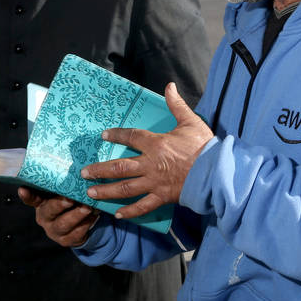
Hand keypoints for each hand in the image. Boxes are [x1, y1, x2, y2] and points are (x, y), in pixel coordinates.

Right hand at [18, 187, 99, 247]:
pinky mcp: (66, 240)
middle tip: (70, 198)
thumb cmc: (70, 203)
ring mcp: (54, 230)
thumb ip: (65, 184)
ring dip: (77, 215)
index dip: (26, 195)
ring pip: (64, 223)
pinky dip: (87, 223)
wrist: (79, 225)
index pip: (31, 199)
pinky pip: (77, 232)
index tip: (22, 189)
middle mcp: (44, 217)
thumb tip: (77, 166)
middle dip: (60, 204)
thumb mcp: (64, 194)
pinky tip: (95, 215)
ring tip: (88, 207)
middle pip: (50, 211)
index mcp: (41, 204)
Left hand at [83, 82, 212, 219]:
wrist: (216, 172)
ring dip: (106, 191)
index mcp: (156, 144)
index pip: (131, 137)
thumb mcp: (190, 121)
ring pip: (125, 188)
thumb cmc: (204, 146)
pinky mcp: (162, 197)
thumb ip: (176, 104)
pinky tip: (117, 214)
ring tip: (90, 193)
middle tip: (84, 173)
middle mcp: (150, 164)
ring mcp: (155, 183)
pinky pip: (143, 206)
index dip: (116, 135)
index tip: (104, 136)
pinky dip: (130, 211)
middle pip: (119, 167)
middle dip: (99, 170)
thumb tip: (169, 86)